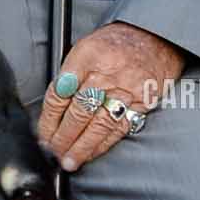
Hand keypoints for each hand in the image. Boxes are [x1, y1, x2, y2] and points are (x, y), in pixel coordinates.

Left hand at [37, 23, 181, 171]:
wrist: (156, 37)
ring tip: (69, 161)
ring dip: (81, 147)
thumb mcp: (86, 47)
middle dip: (62, 137)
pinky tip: (91, 153)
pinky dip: (102, 144)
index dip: (48, 119)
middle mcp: (105, 73)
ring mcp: (124, 90)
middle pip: (77, 112)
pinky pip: (118, 128)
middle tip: (52, 152)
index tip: (43, 133)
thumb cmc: (117, 43)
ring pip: (97, 125)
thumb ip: (69, 74)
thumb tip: (53, 108)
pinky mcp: (141, 103)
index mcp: (85, 57)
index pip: (59, 93)